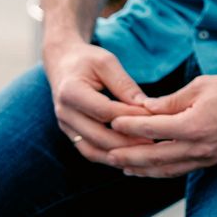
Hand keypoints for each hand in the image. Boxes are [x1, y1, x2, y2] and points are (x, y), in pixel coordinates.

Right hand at [44, 40, 151, 164]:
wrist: (62, 63)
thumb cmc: (86, 59)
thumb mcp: (106, 62)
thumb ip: (124, 84)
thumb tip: (146, 106)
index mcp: (71, 92)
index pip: (105, 111)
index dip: (130, 116)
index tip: (153, 117)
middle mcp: (64, 113)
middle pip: (99, 136)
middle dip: (128, 141)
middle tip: (154, 141)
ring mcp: (65, 127)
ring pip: (93, 151)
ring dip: (119, 155)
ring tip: (144, 152)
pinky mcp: (70, 134)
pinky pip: (90, 151)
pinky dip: (109, 156)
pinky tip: (129, 155)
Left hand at [108, 71, 216, 177]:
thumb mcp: (199, 87)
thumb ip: (170, 101)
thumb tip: (144, 108)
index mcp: (193, 126)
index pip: (152, 128)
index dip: (130, 125)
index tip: (112, 121)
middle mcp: (197, 147)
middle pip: (153, 156)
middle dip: (127, 155)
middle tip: (106, 152)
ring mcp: (204, 158)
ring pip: (164, 169)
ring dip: (140, 168)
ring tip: (120, 164)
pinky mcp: (209, 161)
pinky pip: (178, 170)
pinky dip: (159, 170)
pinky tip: (147, 167)